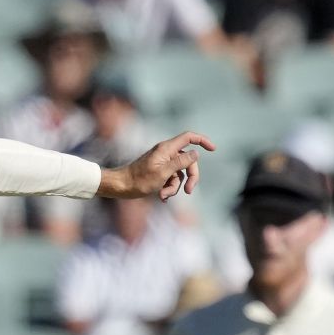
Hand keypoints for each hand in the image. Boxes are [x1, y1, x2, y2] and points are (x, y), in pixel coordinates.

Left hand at [100, 131, 216, 201]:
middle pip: (188, 161)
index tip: (213, 149)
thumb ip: (181, 162)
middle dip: (191, 177)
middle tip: (189, 191)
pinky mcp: (159, 172)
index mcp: (167, 149)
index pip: (189, 138)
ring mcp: (162, 163)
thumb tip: (195, 153)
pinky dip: (168, 188)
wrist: (120, 186)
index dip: (202, 141)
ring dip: (175, 186)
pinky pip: (171, 179)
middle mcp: (166, 153)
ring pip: (180, 173)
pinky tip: (161, 196)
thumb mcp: (163, 173)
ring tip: (163, 195)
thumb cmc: (139, 180)